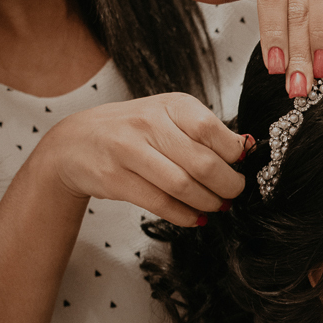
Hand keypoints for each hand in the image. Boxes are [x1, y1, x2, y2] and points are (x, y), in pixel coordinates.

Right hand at [36, 93, 247, 225]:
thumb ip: (204, 132)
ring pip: (183, 186)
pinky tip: (195, 217)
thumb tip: (246, 150)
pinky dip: (185, 215)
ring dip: (208, 203)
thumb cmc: (133, 131)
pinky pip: (161, 203)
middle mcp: (148, 123)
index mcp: (171, 105)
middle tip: (233, 194)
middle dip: (227, 186)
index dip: (234, 155)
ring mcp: (128, 151)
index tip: (241, 167)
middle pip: (203, 164)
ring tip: (217, 206)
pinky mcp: (115, 179)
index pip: (212, 131)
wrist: (75, 143)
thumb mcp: (169, 118)